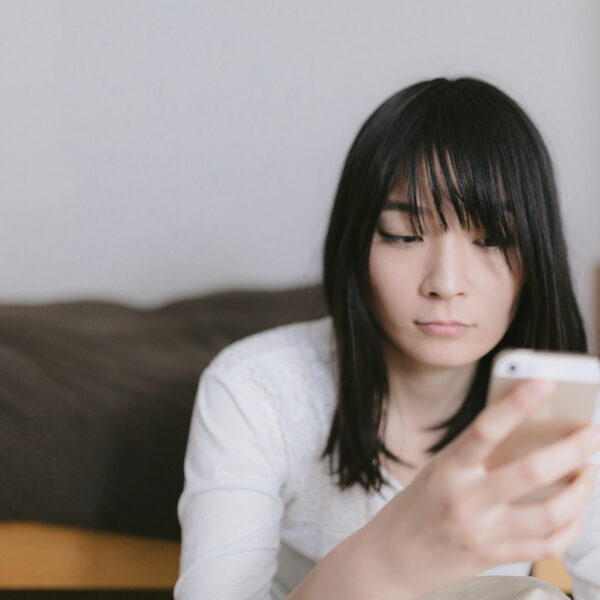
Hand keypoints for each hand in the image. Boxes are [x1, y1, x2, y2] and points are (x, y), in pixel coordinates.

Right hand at [363, 379, 599, 597]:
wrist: (391, 559)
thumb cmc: (415, 507)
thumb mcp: (437, 471)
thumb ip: (476, 457)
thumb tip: (528, 436)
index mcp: (447, 469)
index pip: (484, 429)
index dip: (516, 404)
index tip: (545, 382)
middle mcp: (466, 500)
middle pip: (531, 472)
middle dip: (572, 449)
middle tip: (592, 431)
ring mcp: (483, 533)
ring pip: (550, 512)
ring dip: (582, 490)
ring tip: (590, 471)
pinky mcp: (496, 557)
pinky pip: (547, 545)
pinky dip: (571, 525)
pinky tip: (576, 509)